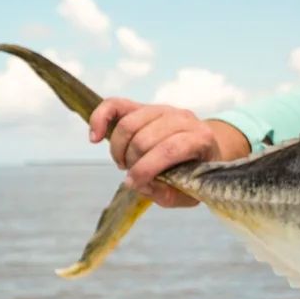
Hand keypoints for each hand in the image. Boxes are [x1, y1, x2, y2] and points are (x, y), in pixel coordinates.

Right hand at [88, 99, 225, 206]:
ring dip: (119, 150)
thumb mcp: (189, 191)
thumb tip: (142, 185)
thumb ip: (168, 193)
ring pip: (128, 124)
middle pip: (144, 138)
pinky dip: (100, 119)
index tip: (133, 184)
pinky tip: (95, 137)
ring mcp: (163, 109)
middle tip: (133, 176)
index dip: (146, 169)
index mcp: (201, 139)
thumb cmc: (196, 171)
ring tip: (125, 163)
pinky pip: (115, 105)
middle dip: (132, 163)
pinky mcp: (144, 106)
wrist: (204, 149)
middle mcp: (183, 119)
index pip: (169, 150)